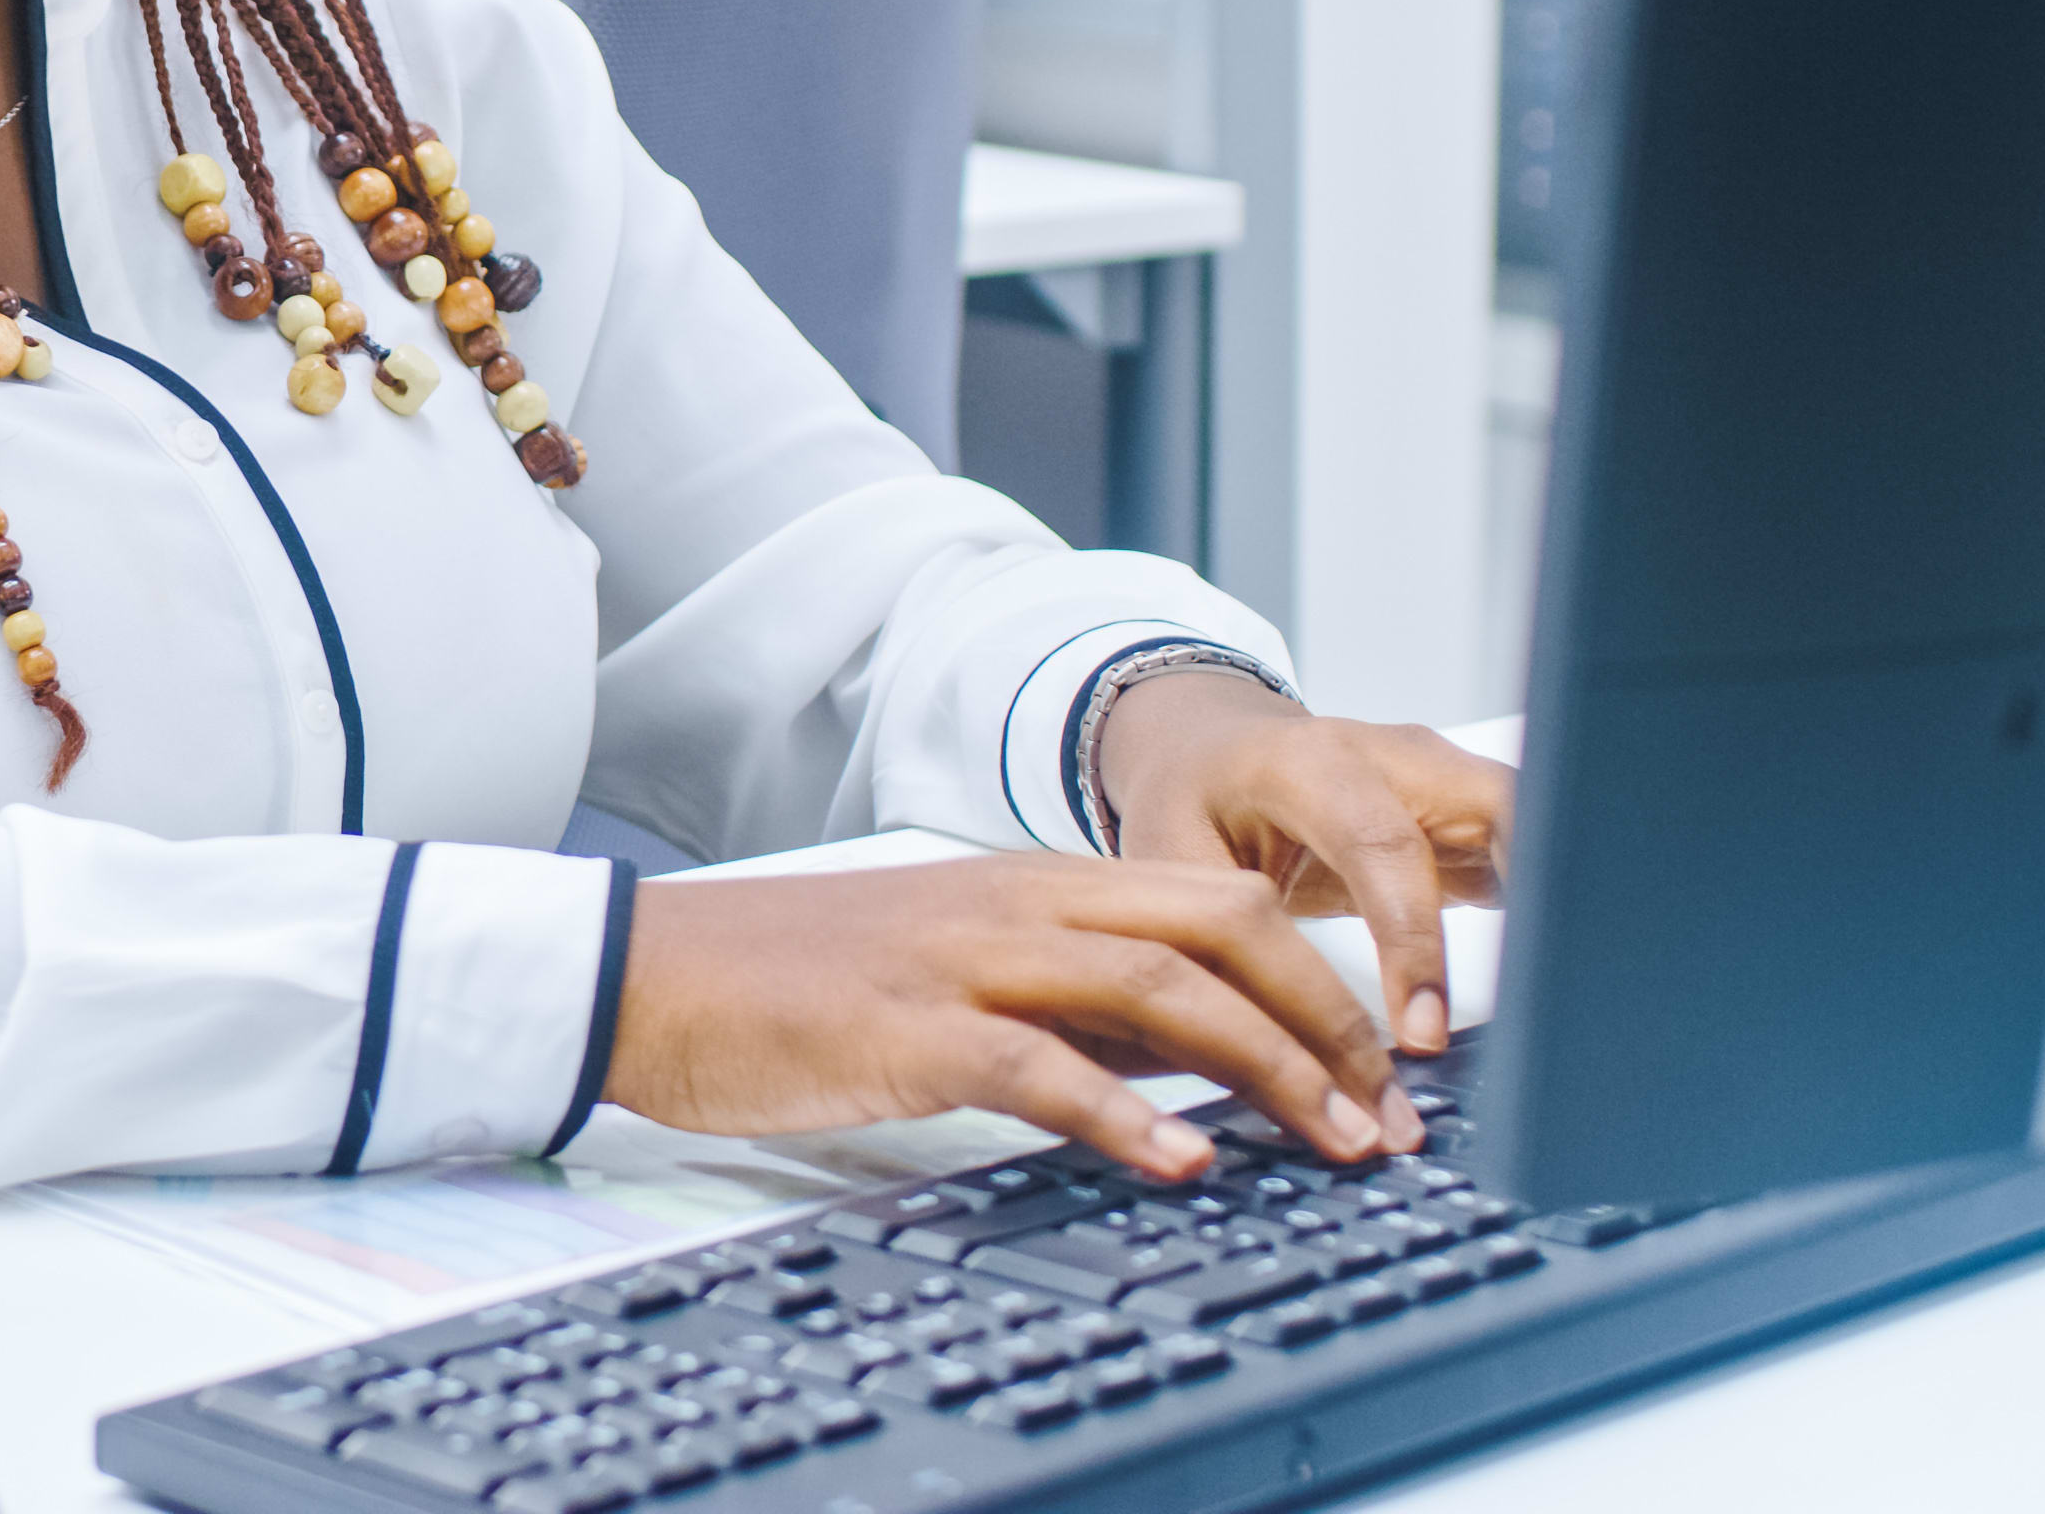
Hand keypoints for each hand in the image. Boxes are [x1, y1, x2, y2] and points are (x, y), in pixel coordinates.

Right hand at [601, 852, 1422, 1179]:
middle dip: (1326, 1018)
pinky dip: (1125, 1112)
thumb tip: (1192, 1067)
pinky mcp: (910, 1028)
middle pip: (1219, 927)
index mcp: (1033, 884)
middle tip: (1388, 1112)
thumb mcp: (955, 972)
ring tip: (1331, 1141)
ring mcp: (964, 960)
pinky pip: (1040, 1064)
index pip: (1218, 901)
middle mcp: (1016, 905)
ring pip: (1157, 988)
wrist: (656, 975)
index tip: (1380, 1068)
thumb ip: (1069, 1003)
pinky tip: (1184, 1160)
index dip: (1320, 980)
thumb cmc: (798, 984)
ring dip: (1266, 1067)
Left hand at [1093, 673, 1516, 1058]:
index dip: (1413, 944)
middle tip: (1539, 1012)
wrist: (1209, 746)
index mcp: (1311, 763)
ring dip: (1554, 912)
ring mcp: (1443, 781)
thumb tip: (1277, 1059)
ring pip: (1536, 828)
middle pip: (1500, 811)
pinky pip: (1529, 859)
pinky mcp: (1469, 817)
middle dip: (1534, 903)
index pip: (1384, 847)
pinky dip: (1546, 918)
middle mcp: (1395, 758)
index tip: (1422, 1035)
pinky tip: (1550, 988)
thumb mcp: (1173, 862)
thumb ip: (1224, 945)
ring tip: (1560, 1009)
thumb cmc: (1189, 801)